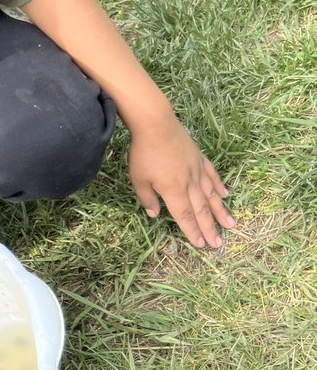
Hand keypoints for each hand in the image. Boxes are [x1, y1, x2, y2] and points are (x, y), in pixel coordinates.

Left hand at [128, 118, 234, 248]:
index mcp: (174, 191)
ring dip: (220, 211)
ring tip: (231, 225)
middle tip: (219, 243)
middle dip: (210, 228)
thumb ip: (148, 198)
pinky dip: (219, 186)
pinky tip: (225, 195)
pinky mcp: (200, 158)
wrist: (157, 124)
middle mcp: (190, 183)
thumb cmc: (144, 153)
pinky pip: (212, 175)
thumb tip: (155, 215)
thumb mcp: (138, 179)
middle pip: (201, 209)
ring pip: (211, 195)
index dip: (193, 231)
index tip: (202, 244)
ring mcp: (197, 170)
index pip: (185, 216)